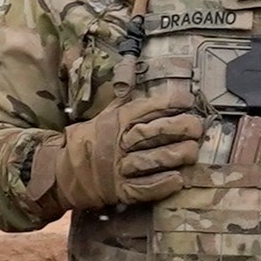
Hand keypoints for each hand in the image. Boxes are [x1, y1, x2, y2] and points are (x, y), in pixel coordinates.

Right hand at [43, 89, 209, 213]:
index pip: (144, 108)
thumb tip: (133, 69)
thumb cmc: (91, 140)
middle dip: (178, 129)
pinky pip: (142, 188)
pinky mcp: (120, 191)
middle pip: (151, 133)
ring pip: (150, 160)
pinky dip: (161, 185)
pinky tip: (178, 180)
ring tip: (193, 151)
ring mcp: (119, 168)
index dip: (168, 103)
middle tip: (197, 127)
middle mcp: (118, 143)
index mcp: (116, 121)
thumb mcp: (105, 114)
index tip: (187, 100)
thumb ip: (123, 97)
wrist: (63, 172)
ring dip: (174, 156)